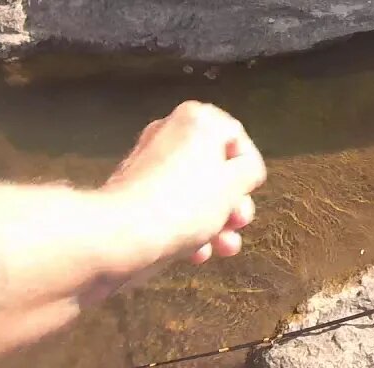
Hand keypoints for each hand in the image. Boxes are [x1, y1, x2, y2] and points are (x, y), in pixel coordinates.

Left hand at [103, 101, 266, 269]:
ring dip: (215, 221)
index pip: (237, 137)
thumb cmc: (184, 203)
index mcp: (196, 120)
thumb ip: (249, 170)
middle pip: (216, 168)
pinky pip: (171, 207)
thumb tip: (245, 169)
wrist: (123, 236)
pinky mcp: (134, 195)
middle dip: (232, 201)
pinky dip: (186, 228)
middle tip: (238, 222)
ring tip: (224, 246)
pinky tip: (196, 253)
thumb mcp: (235, 183)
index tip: (250, 192)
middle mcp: (169, 134)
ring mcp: (149, 165)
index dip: (248, 169)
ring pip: (195, 192)